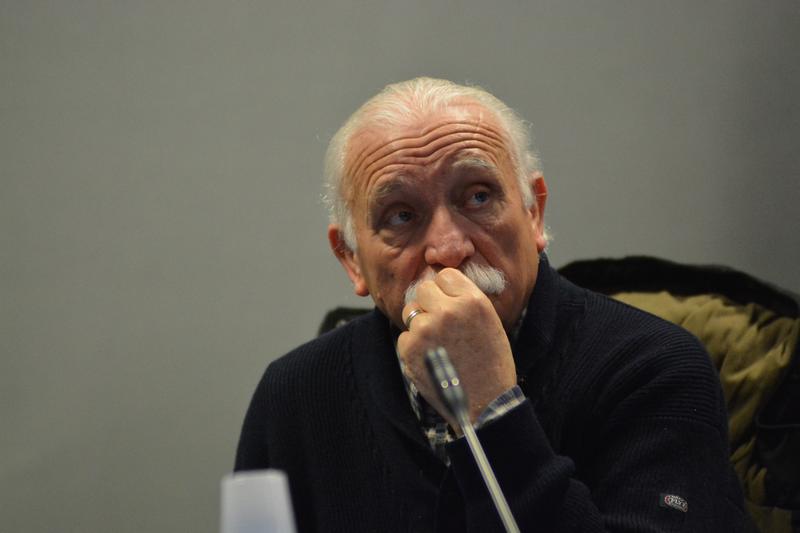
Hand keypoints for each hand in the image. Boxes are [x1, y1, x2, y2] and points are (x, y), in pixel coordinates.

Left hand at [397, 268, 516, 428]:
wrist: (486, 403)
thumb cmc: (491, 364)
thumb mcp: (490, 321)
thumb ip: (465, 300)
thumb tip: (439, 285)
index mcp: (472, 301)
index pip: (445, 275)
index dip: (446, 290)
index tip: (450, 304)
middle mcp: (448, 310)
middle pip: (424, 290)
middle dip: (429, 304)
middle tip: (442, 325)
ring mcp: (426, 329)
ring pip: (411, 312)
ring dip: (420, 324)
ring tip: (439, 345)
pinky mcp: (410, 348)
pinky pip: (404, 336)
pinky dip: (413, 347)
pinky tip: (432, 360)